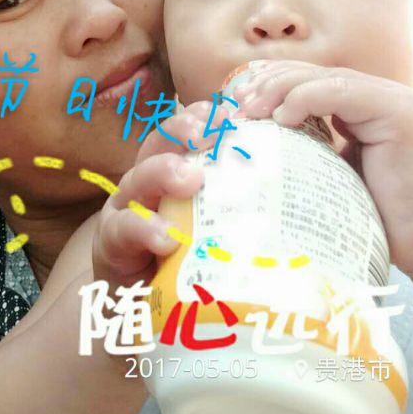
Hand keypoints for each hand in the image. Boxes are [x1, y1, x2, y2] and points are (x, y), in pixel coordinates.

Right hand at [92, 102, 227, 300]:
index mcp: (172, 172)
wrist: (134, 301)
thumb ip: (242, 212)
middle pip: (159, 143)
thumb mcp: (214, 229)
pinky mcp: (110, 241)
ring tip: (190, 179)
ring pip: (137, 178)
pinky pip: (123, 229)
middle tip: (208, 134)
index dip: (204, 117)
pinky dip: (144, 229)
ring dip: (162, 172)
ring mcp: (126, 209)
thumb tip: (302, 203)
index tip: (231, 113)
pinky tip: (166, 238)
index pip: (186, 134)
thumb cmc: (182, 261)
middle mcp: (147, 182)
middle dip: (182, 131)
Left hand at [233, 60, 412, 290]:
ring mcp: (385, 101)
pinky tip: (280, 117)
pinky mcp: (395, 111)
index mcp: (355, 110)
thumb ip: (305, 155)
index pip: (305, 82)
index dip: (267, 86)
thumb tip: (255, 153)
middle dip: (266, 83)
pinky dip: (305, 98)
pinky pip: (341, 91)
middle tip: (236, 105)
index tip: (236, 105)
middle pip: (309, 74)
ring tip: (249, 110)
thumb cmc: (376, 220)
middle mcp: (371, 99)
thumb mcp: (329, 178)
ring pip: (321, 77)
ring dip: (277, 88)